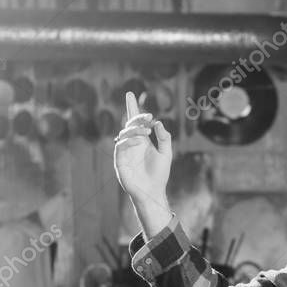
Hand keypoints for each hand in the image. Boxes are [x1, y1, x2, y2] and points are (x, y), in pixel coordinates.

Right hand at [113, 91, 171, 210]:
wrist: (153, 191)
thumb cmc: (160, 174)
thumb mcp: (166, 154)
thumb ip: (164, 138)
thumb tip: (158, 122)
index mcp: (142, 140)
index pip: (135, 121)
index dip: (132, 108)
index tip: (131, 94)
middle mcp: (131, 143)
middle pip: (129, 124)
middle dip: (136, 118)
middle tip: (148, 116)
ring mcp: (124, 151)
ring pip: (124, 133)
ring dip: (135, 129)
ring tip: (146, 131)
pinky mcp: (120, 161)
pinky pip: (121, 146)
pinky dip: (129, 140)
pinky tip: (140, 141)